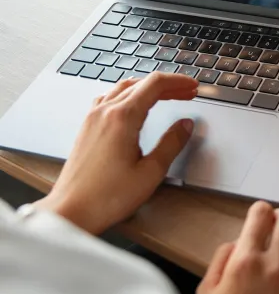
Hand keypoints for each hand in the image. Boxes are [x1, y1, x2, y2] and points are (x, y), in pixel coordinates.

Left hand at [34, 72, 197, 234]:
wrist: (70, 212)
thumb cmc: (107, 196)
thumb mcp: (151, 172)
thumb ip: (172, 143)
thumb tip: (186, 125)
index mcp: (123, 117)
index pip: (155, 84)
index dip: (178, 82)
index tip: (193, 86)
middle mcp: (105, 111)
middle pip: (141, 83)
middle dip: (168, 85)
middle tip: (187, 92)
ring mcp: (93, 118)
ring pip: (124, 87)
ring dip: (148, 87)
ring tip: (167, 96)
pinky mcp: (87, 127)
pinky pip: (110, 97)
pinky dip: (130, 94)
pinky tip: (135, 105)